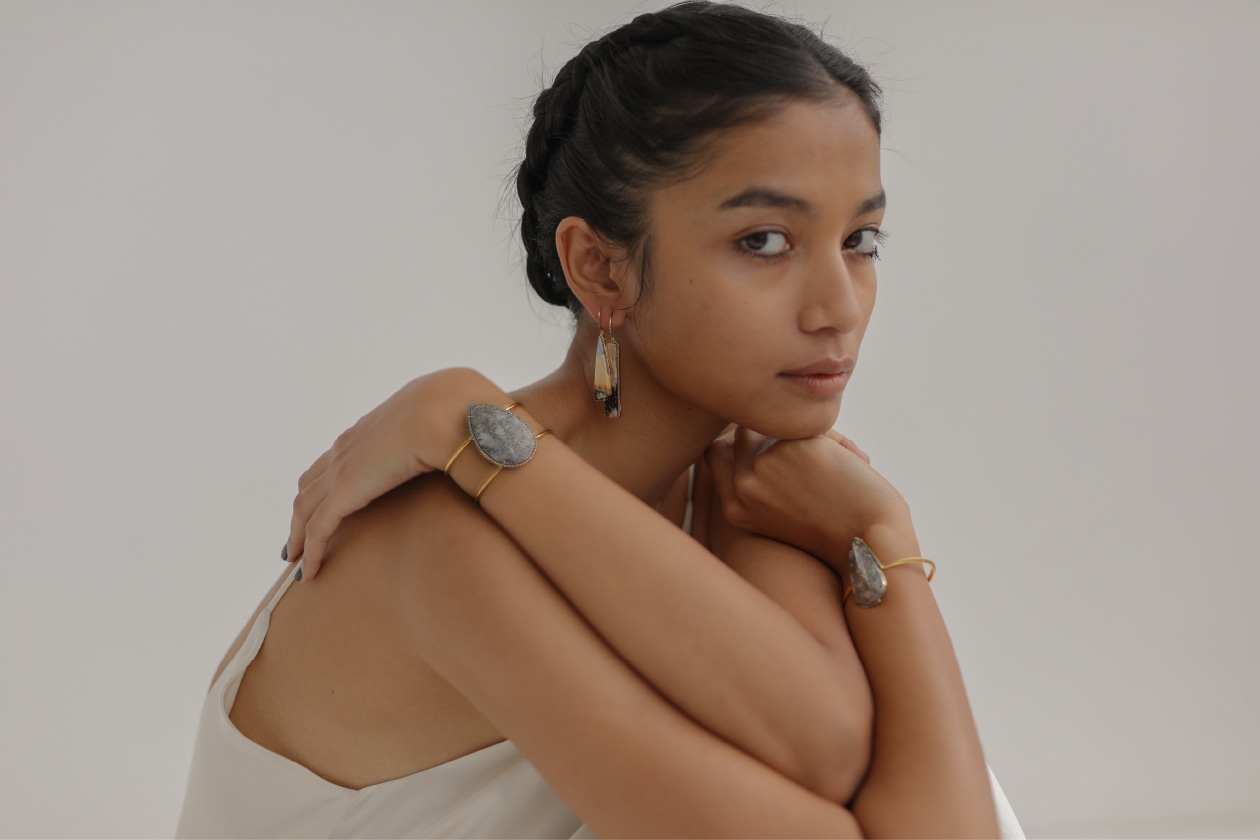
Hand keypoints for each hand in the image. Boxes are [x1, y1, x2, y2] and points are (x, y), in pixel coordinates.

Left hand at [285, 367, 501, 578]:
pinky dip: (310, 552)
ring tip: (297, 561)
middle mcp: (349, 446)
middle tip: (300, 536)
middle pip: (312, 483)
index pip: (339, 457)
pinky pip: (318, 529)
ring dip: (299, 535)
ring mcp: (342, 468)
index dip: (329, 482)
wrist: (455, 413)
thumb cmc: (466, 412)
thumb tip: (478, 444)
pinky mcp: (345, 492)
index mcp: (373, 427)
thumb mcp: (453, 423)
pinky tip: (308, 574)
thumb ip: (452, 435)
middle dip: (304, 510)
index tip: (328, 503)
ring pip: (306, 509)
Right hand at [703, 426, 910, 567]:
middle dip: (776, 434)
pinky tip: (855, 465)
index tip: (767, 443)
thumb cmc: (834, 531)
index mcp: (735, 506)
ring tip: (837, 466)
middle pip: (746, 431)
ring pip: (781, 423)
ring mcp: (765, 464)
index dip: (738, 441)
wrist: (872, 545)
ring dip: (809, 436)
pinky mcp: (793, 446)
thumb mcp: (779, 513)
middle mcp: (743, 486)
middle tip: (813, 454)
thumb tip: (754, 428)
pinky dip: (838, 441)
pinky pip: (812, 425)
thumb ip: (760, 477)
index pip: (716, 452)